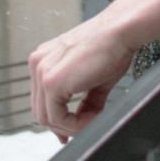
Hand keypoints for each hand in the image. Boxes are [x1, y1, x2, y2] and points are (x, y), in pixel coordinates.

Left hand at [29, 17, 133, 141]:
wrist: (121, 31)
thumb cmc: (111, 45)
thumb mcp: (94, 78)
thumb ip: (85, 101)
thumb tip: (83, 120)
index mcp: (45, 59)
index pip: (42, 99)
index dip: (58, 119)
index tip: (71, 129)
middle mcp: (38, 63)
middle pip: (41, 110)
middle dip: (64, 125)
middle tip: (83, 129)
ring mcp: (42, 72)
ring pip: (46, 117)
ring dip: (70, 126)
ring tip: (92, 120)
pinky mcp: (51, 81)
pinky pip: (56, 117)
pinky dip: (74, 124)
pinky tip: (90, 117)